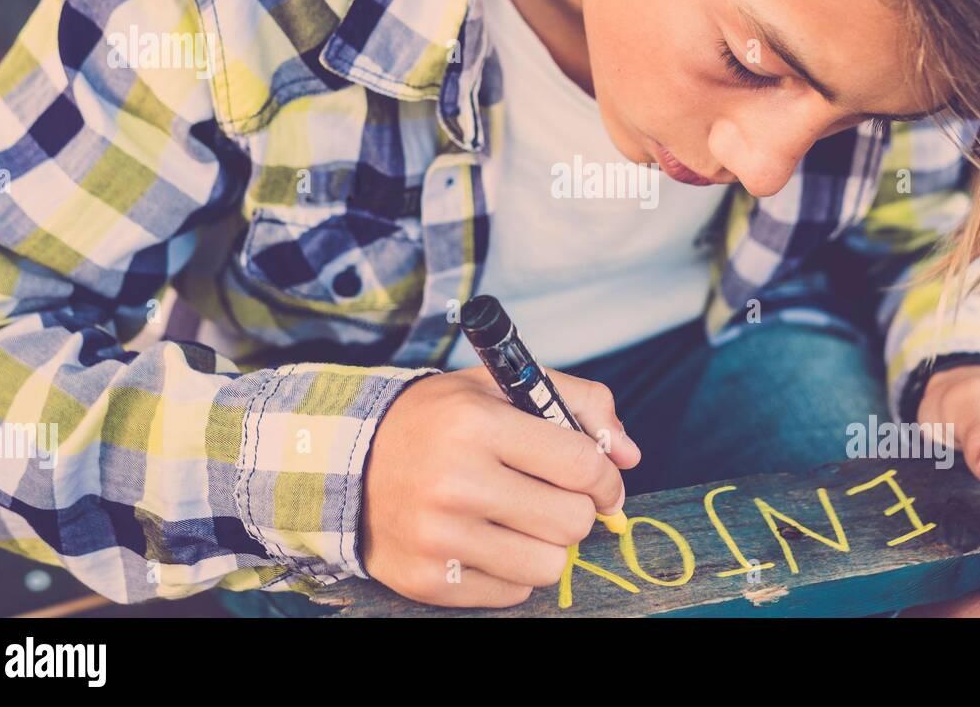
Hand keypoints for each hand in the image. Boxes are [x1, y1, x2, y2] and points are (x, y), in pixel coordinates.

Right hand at [359, 366, 640, 606]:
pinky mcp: (428, 580)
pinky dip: (513, 570)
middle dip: (575, 508)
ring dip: (548, 543)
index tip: (601, 480)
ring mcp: (439, 537)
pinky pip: (513, 592)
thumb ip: (579, 403)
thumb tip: (630, 454)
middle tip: (551, 495)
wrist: (349, 460)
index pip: (581, 464)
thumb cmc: (440, 420)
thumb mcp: (501, 387)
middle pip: (572, 520)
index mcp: (477, 424)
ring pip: (549, 564)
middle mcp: (456, 482)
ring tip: (520, 518)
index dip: (606, 476)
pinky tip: (488, 539)